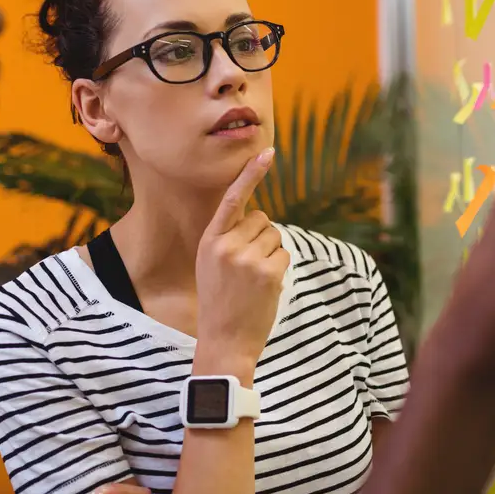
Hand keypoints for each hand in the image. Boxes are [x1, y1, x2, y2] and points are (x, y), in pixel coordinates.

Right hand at [194, 148, 289, 372]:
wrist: (224, 340)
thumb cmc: (219, 302)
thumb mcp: (210, 266)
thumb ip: (228, 240)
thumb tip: (258, 219)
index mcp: (210, 240)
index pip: (232, 199)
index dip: (250, 174)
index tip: (267, 153)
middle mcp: (227, 245)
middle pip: (261, 219)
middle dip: (261, 237)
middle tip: (248, 266)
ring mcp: (248, 258)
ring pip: (275, 236)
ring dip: (271, 253)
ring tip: (254, 279)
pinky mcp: (268, 272)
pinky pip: (284, 254)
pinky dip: (279, 267)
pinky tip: (264, 287)